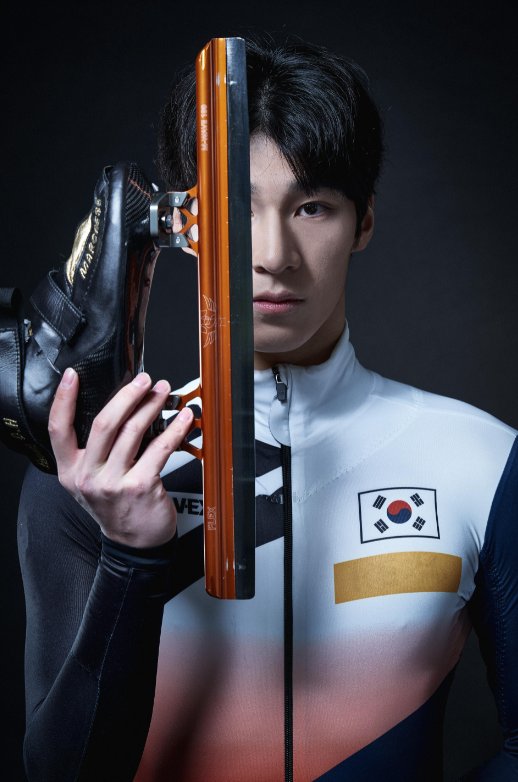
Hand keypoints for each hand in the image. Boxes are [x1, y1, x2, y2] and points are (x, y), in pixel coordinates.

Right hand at [48, 368, 193, 547]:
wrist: (134, 543)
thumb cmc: (116, 505)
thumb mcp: (92, 479)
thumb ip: (95, 450)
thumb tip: (121, 406)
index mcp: (71, 470)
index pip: (58, 429)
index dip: (63, 399)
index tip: (73, 376)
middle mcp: (88, 476)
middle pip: (103, 424)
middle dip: (127, 395)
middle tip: (143, 380)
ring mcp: (113, 483)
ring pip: (133, 432)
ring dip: (152, 406)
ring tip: (163, 392)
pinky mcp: (140, 487)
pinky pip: (160, 449)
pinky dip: (174, 430)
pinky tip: (184, 420)